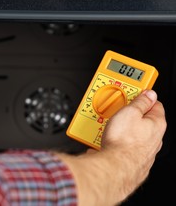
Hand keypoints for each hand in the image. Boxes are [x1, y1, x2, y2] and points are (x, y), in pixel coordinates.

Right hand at [56, 90, 165, 205]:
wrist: (113, 168)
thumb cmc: (122, 142)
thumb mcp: (129, 112)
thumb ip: (140, 101)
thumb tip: (149, 94)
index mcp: (157, 124)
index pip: (154, 104)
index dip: (142, 96)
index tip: (133, 93)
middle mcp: (154, 139)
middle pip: (141, 120)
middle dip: (127, 114)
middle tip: (115, 109)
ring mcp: (143, 151)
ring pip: (130, 134)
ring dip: (118, 129)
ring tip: (106, 125)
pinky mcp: (130, 161)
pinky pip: (121, 146)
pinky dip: (113, 142)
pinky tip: (104, 140)